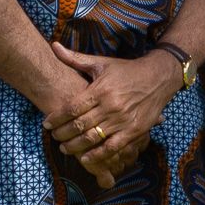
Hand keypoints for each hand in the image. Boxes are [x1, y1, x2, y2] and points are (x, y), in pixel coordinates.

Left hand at [46, 44, 183, 176]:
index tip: (46, 124)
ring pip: (93, 138)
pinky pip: (113, 147)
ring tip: (65, 148)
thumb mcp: (101, 63)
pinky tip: (85, 158)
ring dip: (75, 146)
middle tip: (54, 137)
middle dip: (62, 134)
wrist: (158, 77)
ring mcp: (123, 120)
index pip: (72, 107)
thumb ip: (75, 58)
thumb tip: (53, 46)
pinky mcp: (134, 131)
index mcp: (101, 89)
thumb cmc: (126, 70)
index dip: (57, 118)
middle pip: (79, 125)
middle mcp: (111, 106)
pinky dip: (98, 155)